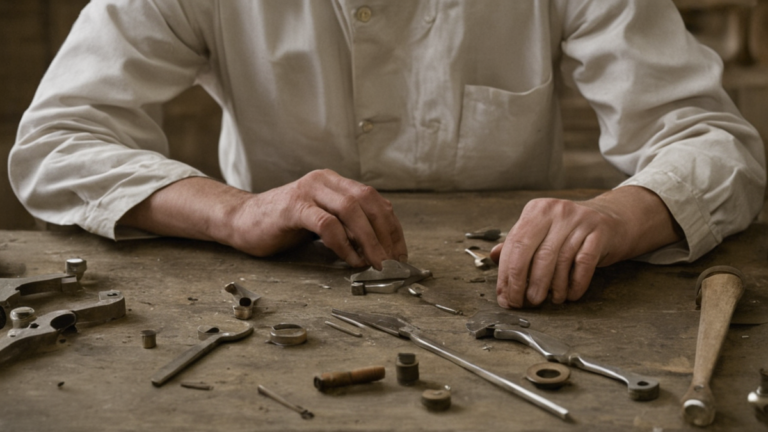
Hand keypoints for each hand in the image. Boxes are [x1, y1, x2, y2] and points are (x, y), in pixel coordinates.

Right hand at [228, 170, 406, 267]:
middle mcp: (324, 180)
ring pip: (351, 211)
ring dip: (369, 240)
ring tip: (377, 263)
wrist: (243, 221)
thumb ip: (348, 227)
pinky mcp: (293, 207)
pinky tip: (350, 260)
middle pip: (368, 202)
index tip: (399, 252)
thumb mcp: (323, 222)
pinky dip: (343, 244)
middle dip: (385, 234)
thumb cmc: (284, 225)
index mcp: (335, 182)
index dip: (392, 227)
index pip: (375, 200)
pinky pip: (327, 224)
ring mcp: (308, 191)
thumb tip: (380, 248)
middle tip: (392, 261)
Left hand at [490, 186, 681, 307]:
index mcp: (536, 210)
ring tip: (549, 300)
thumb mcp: (543, 231)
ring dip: (551, 287)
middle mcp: (556, 211)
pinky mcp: (599, 232)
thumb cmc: (572, 230)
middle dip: (524, 283)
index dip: (507, 275)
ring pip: (558, 260)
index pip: (515, 245)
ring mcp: (579, 220)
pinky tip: (569, 295)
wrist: (615, 219)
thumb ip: (519, 243)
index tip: (505, 296)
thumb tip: (494, 258)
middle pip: (533, 253)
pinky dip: (574, 284)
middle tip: (524, 303)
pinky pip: (583, 263)